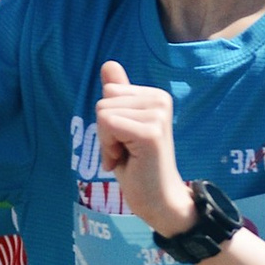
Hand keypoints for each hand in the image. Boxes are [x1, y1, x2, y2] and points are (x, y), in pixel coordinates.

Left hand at [95, 57, 193, 236]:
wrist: (158, 200)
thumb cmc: (137, 166)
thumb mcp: (122, 126)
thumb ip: (118, 96)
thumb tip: (108, 64)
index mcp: (155, 96)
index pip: (110, 91)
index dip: (108, 120)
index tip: (124, 141)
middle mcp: (160, 100)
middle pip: (105, 100)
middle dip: (105, 131)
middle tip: (126, 152)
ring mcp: (157, 115)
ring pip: (103, 112)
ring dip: (107, 142)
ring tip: (128, 157)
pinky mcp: (150, 132)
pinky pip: (107, 124)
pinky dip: (108, 148)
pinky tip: (126, 160)